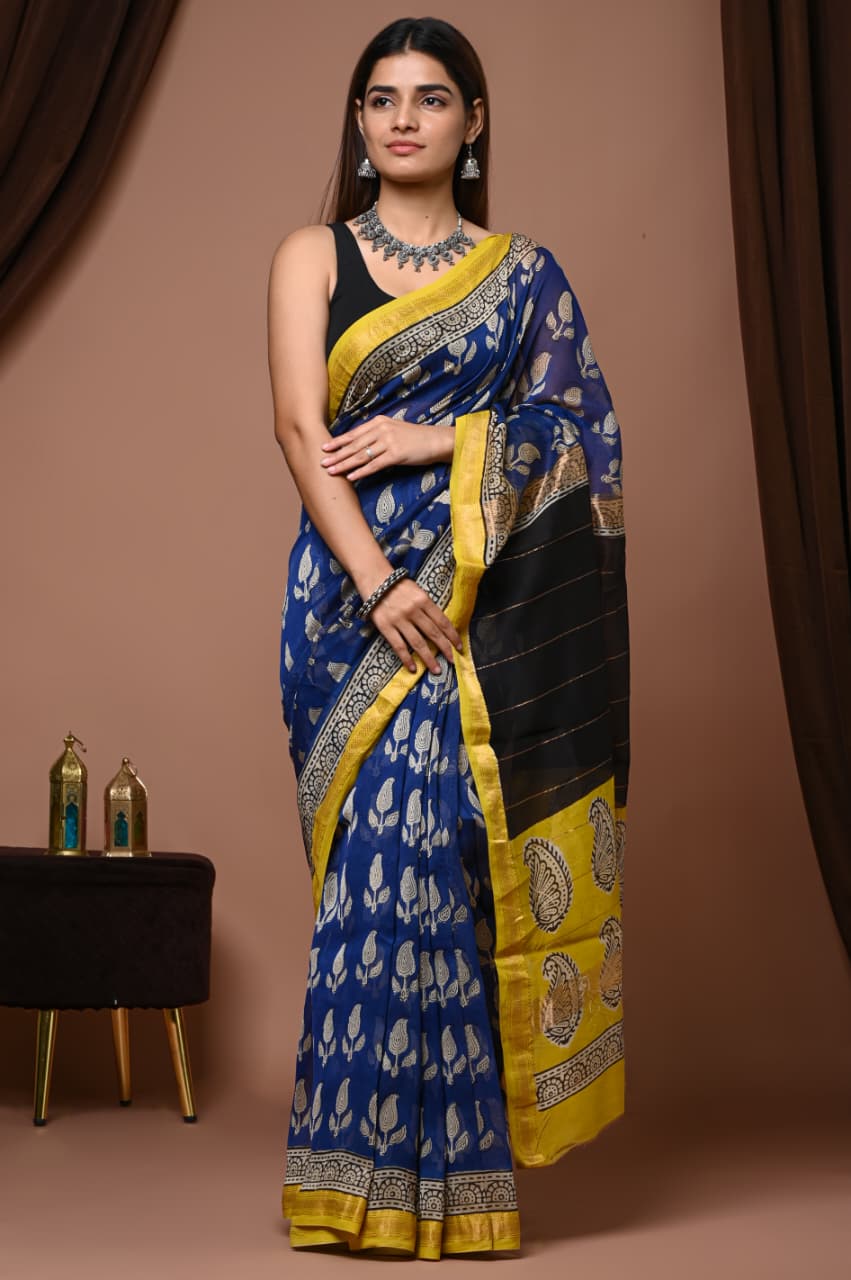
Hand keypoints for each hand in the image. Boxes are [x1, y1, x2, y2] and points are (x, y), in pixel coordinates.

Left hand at [321, 415, 453, 479]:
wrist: (436, 440)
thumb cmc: (414, 438)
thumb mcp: (393, 430)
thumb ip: (376, 435)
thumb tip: (359, 445)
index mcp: (379, 422)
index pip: (354, 434)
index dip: (338, 442)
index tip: (324, 448)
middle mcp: (382, 430)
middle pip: (354, 445)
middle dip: (336, 455)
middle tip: (322, 462)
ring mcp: (389, 441)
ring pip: (361, 455)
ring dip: (344, 464)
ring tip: (331, 471)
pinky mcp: (396, 454)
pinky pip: (375, 465)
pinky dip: (361, 471)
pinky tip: (351, 477)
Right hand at [368, 577, 461, 674]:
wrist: (374, 578)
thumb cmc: (398, 585)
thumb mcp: (418, 591)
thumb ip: (427, 607)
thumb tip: (440, 626)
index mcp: (424, 600)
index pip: (443, 621)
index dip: (452, 636)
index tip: (459, 646)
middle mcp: (414, 611)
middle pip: (433, 634)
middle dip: (445, 649)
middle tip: (452, 661)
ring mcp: (399, 620)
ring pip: (418, 643)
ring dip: (428, 658)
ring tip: (436, 670)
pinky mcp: (385, 626)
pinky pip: (399, 646)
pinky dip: (406, 658)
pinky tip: (412, 668)